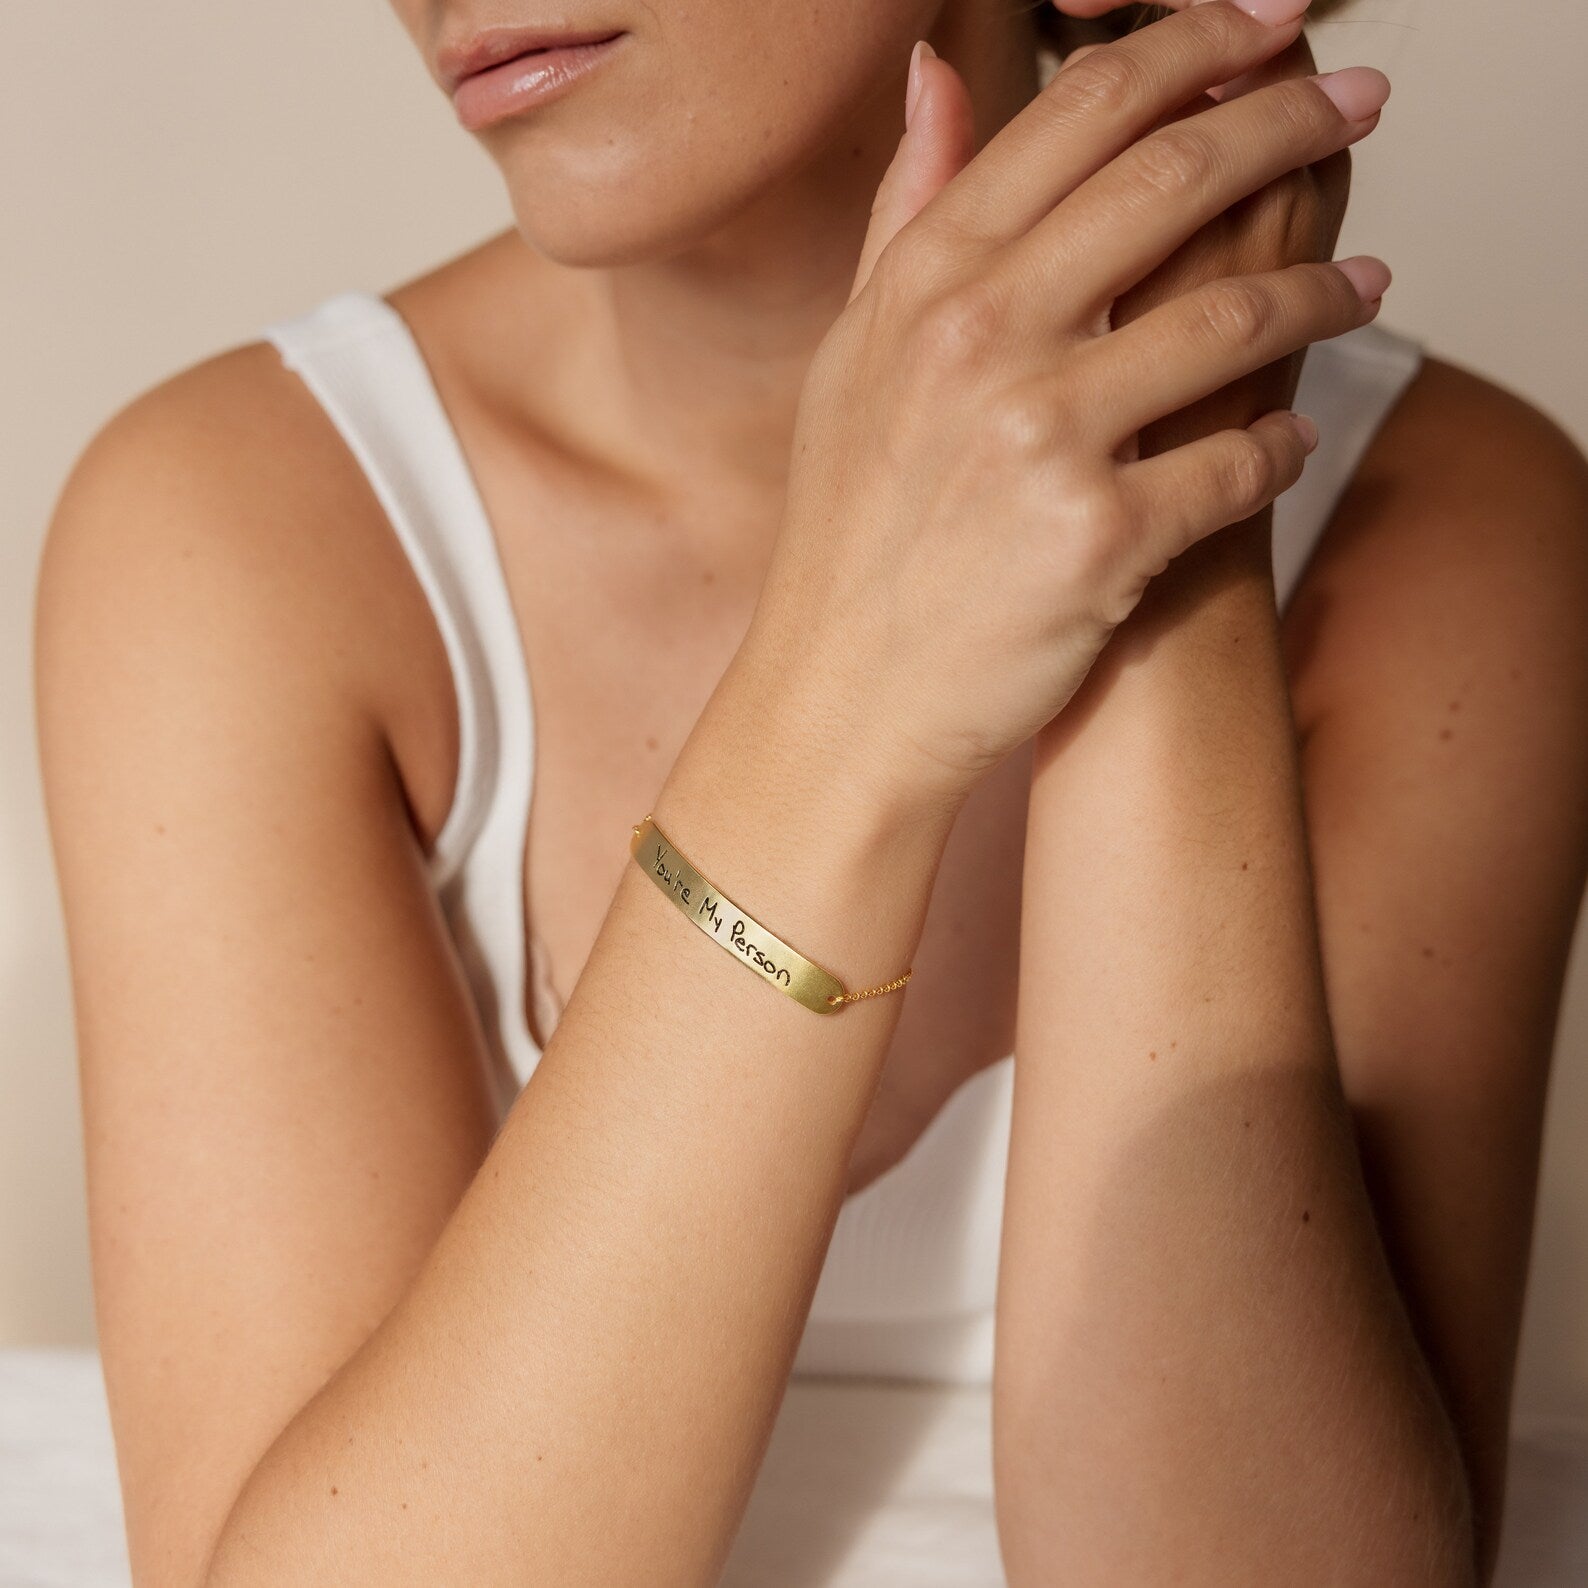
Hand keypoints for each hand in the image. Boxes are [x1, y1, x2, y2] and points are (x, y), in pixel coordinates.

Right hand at [749, 1, 1389, 817]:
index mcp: (923, 284)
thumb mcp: (854, 357)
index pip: (1079, 113)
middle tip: (1364, 105)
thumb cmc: (853, 534)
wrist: (846, 696)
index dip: (1193, 49)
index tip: (1263, 27)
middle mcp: (978, 341)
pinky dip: (1281, 446)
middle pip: (1175, 179)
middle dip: (1294, 124)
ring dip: (1320, 292)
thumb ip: (907, 211)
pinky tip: (1289, 437)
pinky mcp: (1099, 539)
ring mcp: (1041, 439)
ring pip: (1233, 318)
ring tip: (1361, 287)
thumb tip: (941, 71)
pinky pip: (1240, 463)